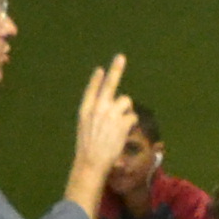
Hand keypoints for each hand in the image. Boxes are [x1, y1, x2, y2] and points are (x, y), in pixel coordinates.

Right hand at [69, 56, 136, 198]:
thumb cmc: (89, 148)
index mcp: (85, 109)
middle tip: (121, 57)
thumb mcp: (85, 128)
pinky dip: (130, 123)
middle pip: (110, 85)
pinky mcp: (122, 121)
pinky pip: (132, 116)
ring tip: (119, 126)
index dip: (97, 80)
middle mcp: (98, 107)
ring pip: (126, 101)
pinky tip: (123, 133)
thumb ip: (96, 115)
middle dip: (116, 69)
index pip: (92, 90)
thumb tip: (111, 106)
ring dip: (126, 111)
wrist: (91, 161)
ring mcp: (111, 113)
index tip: (100, 70)